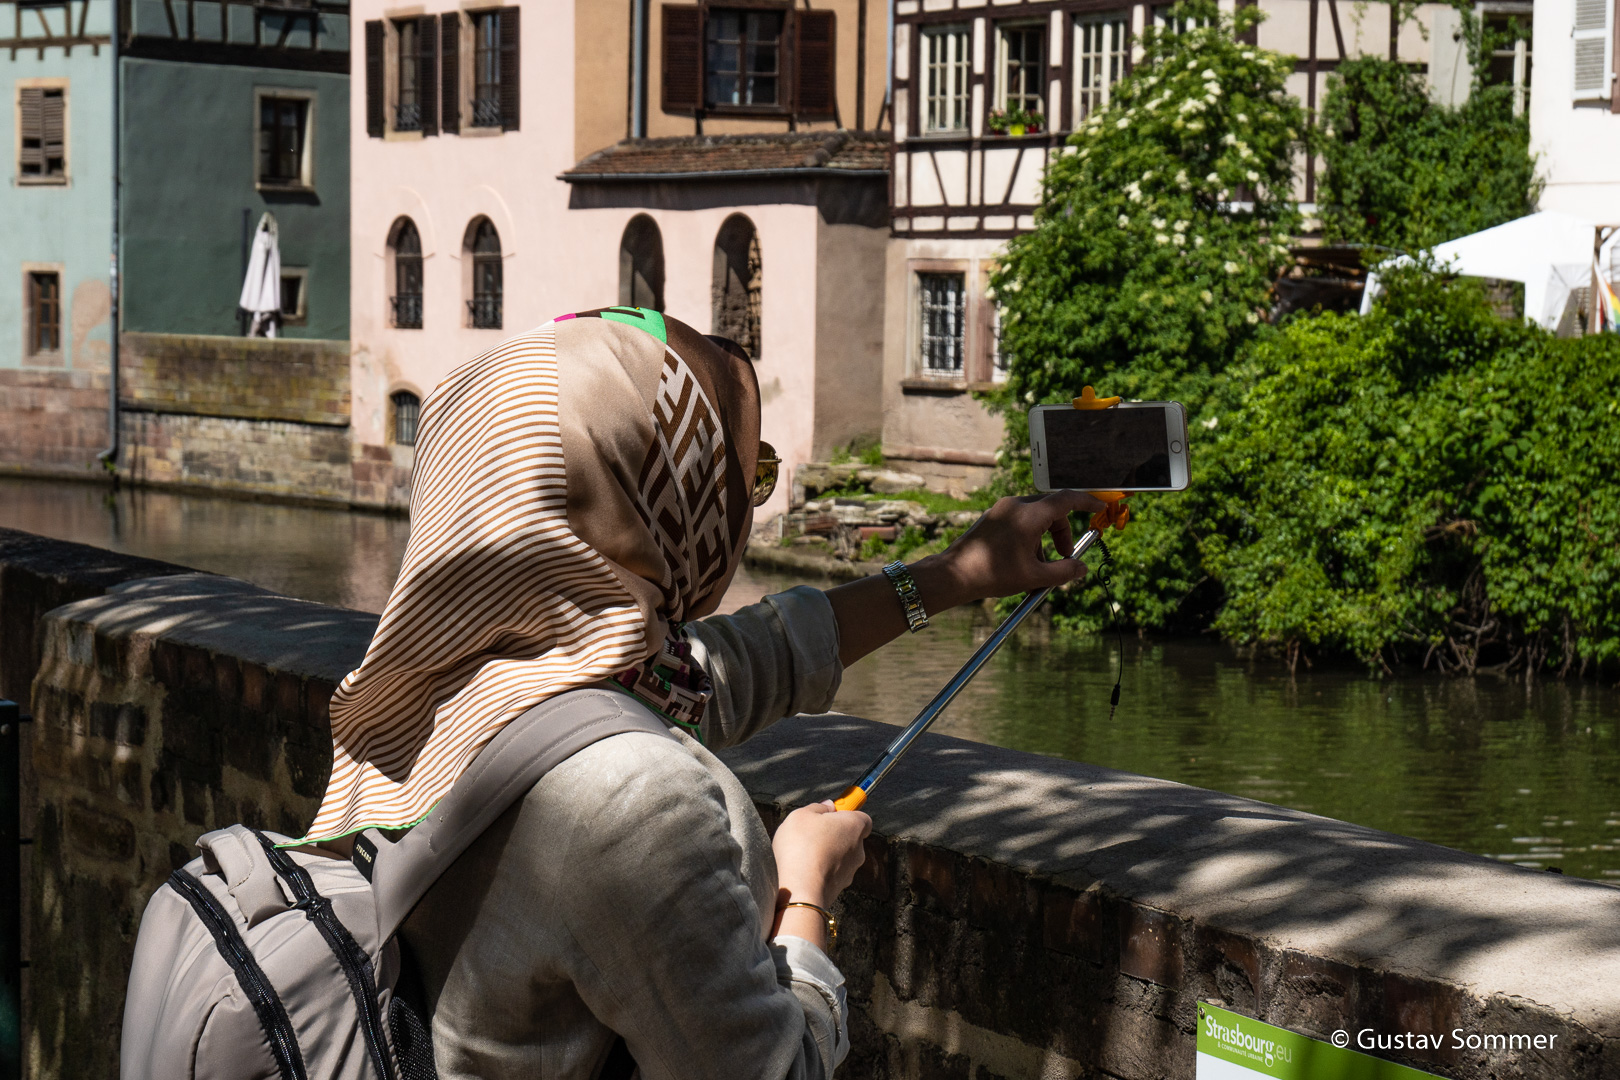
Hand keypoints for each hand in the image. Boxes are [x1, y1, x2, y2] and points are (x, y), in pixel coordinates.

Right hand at [771, 801, 871, 909]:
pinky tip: (802, 870)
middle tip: (812, 832)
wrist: (800, 890)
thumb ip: (817, 807)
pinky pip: (830, 873)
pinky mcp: (839, 888)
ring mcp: (850, 871)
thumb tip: (828, 806)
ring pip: (840, 857)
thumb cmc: (801, 847)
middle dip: (834, 834)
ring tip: (802, 853)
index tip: (832, 812)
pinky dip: (821, 870)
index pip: (863, 818)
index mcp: (854, 826)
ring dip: (826, 854)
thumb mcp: (801, 815)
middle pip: (850, 837)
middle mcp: (858, 849)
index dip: (847, 814)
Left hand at [919, 491, 1109, 605]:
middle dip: (1062, 534)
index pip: (1067, 499)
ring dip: (1044, 541)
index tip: (1101, 507)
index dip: (1088, 501)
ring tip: (1037, 571)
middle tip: (1065, 557)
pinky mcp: (993, 518)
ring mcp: (1002, 510)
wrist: (954, 575)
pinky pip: (1020, 522)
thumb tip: (1082, 568)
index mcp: (1030, 514)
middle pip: (1052, 511)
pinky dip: (1029, 539)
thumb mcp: (1035, 576)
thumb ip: (1064, 572)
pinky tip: (1022, 565)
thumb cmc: (993, 574)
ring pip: (1036, 519)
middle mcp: (1016, 505)